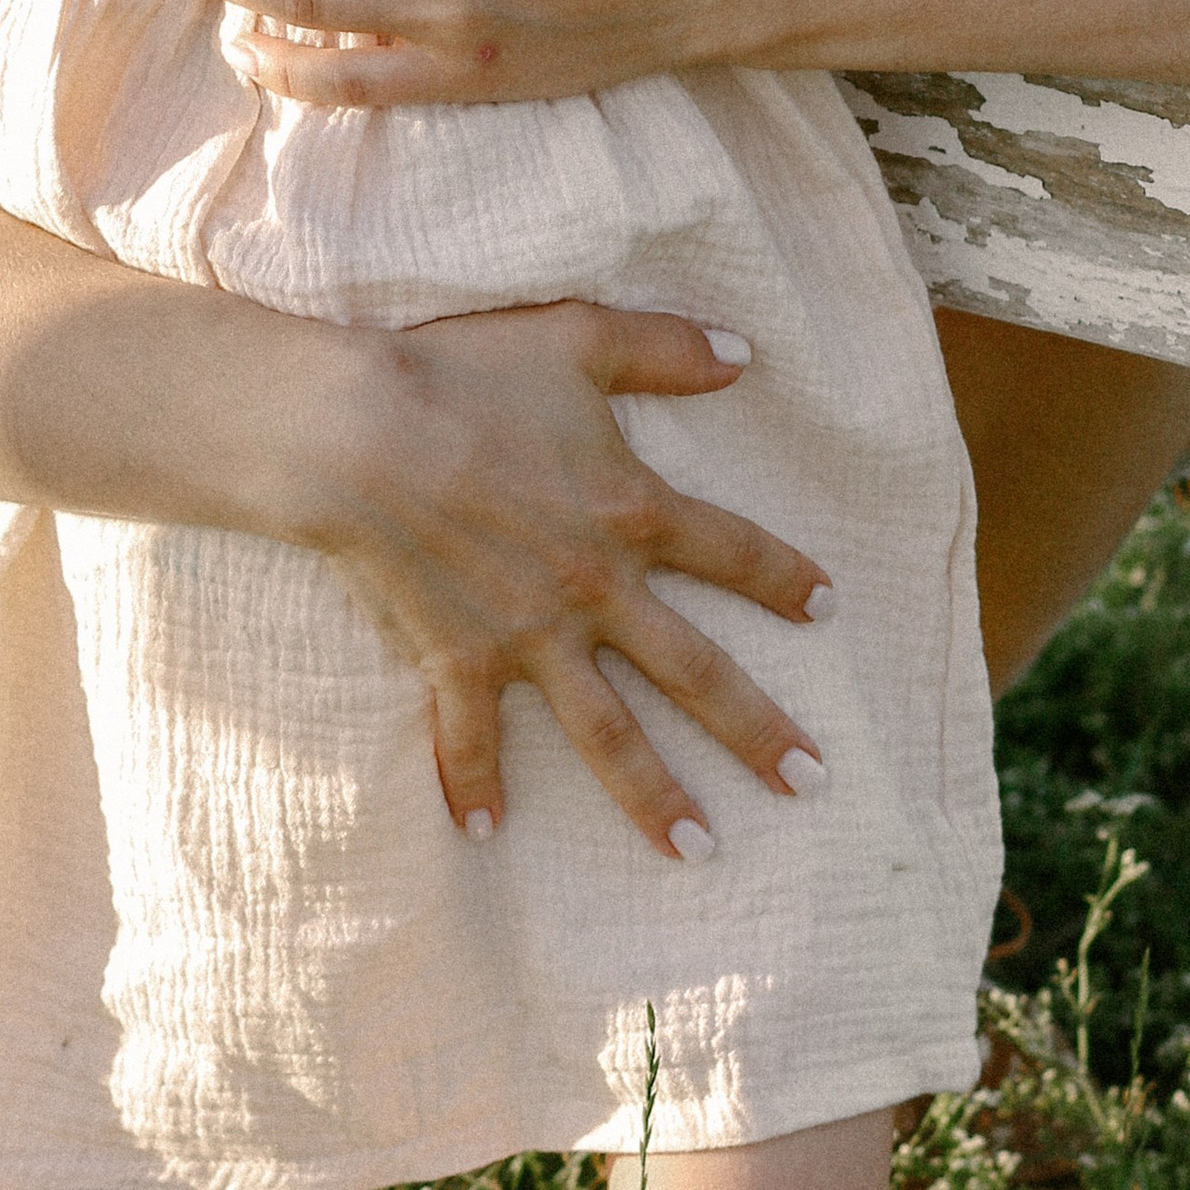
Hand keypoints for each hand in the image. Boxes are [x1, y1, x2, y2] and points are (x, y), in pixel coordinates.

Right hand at [296, 297, 833, 858]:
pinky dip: (472, 784)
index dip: (783, 577)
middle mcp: (596, 587)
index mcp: (634, 510)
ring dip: (655, 796)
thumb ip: (665, 348)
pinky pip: (469, 736)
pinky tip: (483, 832)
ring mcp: (529, 633)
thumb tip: (742, 355)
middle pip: (695, 671)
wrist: (361, 432)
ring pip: (607, 732)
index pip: (732, 552)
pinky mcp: (458, 658)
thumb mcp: (579, 337)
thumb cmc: (466, 374)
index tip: (829, 608)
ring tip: (700, 852)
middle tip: (811, 783)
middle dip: (758, 730)